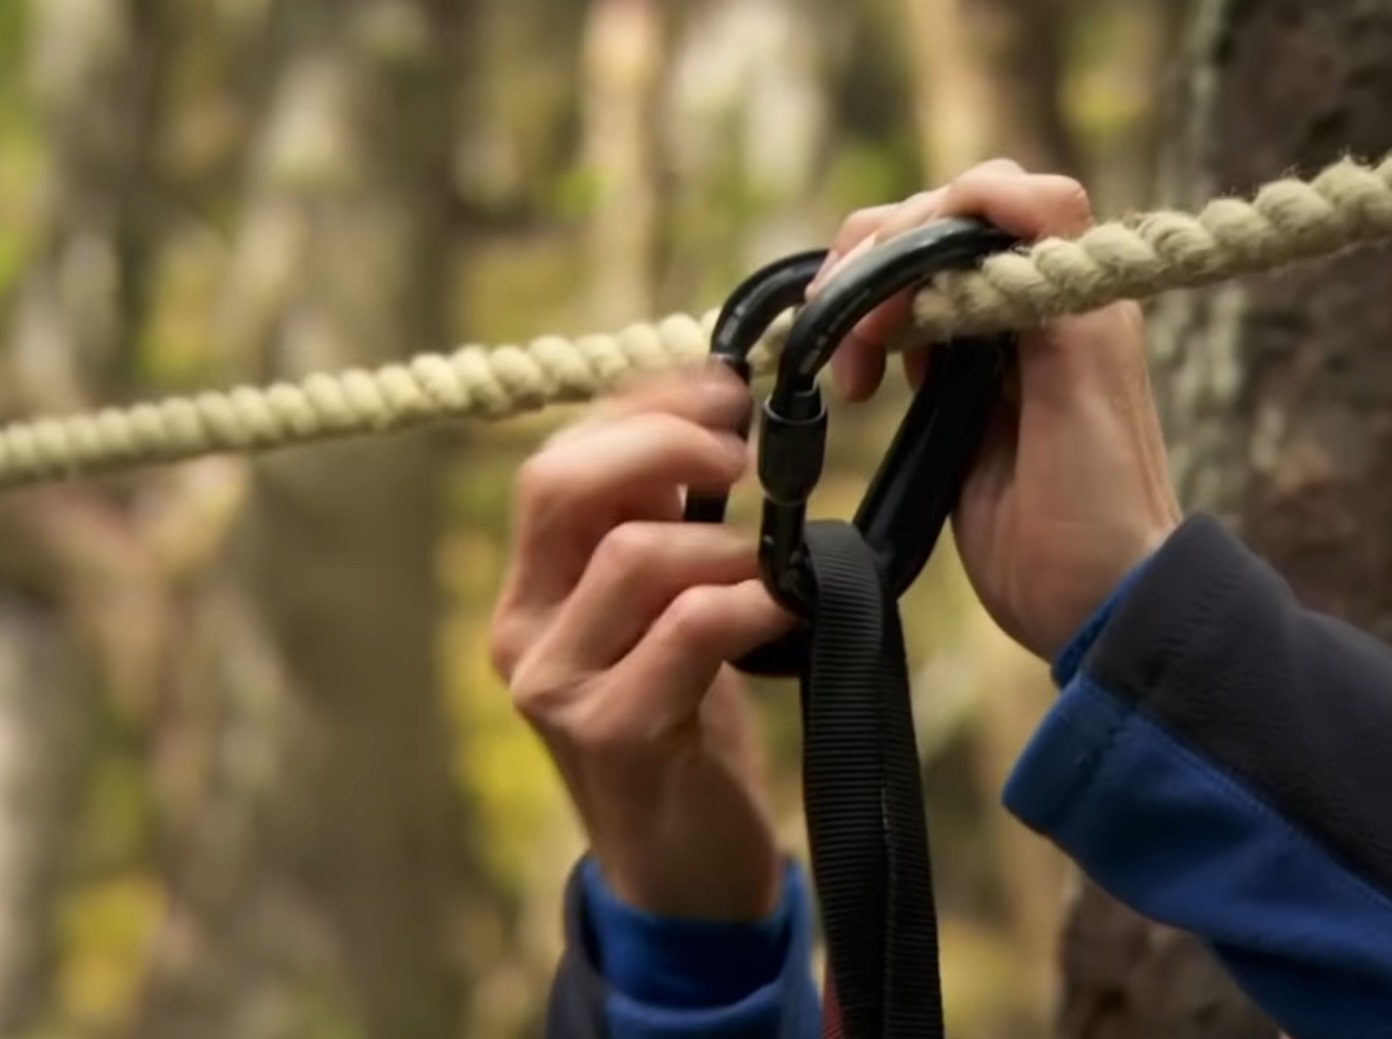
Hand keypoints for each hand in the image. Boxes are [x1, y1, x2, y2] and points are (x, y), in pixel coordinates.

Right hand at [489, 370, 793, 920]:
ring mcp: (555, 684)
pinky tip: (785, 610)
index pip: (557, 460)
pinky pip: (687, 630)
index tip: (721, 387)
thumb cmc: (681, 723)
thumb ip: (661, 530)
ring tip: (774, 563)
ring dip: (727, 542)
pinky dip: (750, 602)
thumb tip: (713, 425)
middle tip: (743, 450)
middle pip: (560, 484)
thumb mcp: (657, 612)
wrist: (679, 864)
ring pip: (635, 555)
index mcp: (531, 586)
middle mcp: (523, 627)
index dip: (639, 407)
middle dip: (664, 442)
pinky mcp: (610, 732)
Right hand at [810, 159, 1181, 660]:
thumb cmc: (1098, 502)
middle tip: (853, 333)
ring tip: (851, 376)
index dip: (944, 210)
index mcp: (1072, 290)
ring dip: (861, 303)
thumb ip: (1043, 285)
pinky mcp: (952, 393)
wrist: (1087, 601)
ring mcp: (987, 347)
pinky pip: (900, 333)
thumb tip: (989, 196)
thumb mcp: (1081, 383)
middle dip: (881, 260)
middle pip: (941, 225)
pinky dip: (863, 341)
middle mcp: (1029, 302)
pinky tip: (857, 384)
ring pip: (909, 274)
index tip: (896, 274)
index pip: (1008, 198)